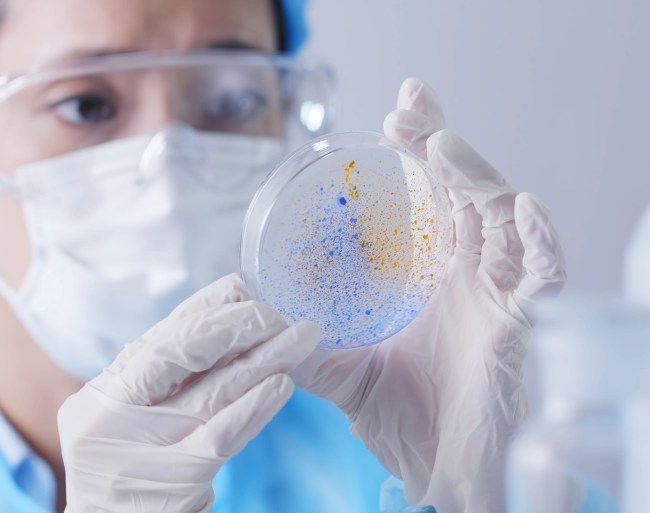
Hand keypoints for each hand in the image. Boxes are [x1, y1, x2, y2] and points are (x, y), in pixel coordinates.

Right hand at [58, 274, 320, 512]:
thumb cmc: (126, 474)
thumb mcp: (129, 419)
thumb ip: (161, 378)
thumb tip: (219, 320)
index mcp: (105, 392)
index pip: (161, 337)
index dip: (203, 308)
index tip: (241, 286)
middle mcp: (114, 413)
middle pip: (181, 354)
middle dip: (235, 325)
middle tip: (277, 310)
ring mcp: (144, 447)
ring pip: (212, 390)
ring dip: (263, 359)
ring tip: (300, 336)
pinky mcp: (177, 481)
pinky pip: (224, 434)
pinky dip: (255, 406)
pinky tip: (282, 384)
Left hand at [291, 78, 565, 512]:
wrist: (438, 471)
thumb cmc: (398, 417)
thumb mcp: (336, 369)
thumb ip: (298, 338)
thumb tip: (247, 309)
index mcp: (426, 275)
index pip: (425, 200)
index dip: (413, 156)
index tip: (388, 121)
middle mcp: (464, 274)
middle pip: (461, 191)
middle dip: (439, 142)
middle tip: (411, 105)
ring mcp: (496, 294)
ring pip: (499, 218)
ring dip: (476, 176)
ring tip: (441, 145)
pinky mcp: (523, 324)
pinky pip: (545, 275)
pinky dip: (542, 240)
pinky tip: (524, 208)